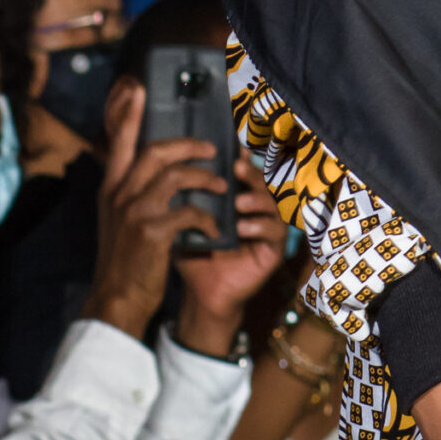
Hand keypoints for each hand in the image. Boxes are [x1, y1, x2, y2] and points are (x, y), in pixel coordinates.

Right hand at [86, 84, 226, 343]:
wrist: (116, 300)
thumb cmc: (124, 260)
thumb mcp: (117, 220)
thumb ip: (129, 192)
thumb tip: (150, 168)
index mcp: (110, 189)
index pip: (118, 142)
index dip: (129, 114)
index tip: (137, 86)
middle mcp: (119, 195)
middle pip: (155, 151)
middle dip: (188, 145)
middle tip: (211, 148)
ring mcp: (134, 213)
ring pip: (175, 176)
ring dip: (204, 178)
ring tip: (221, 185)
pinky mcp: (152, 233)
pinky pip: (188, 213)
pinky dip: (206, 218)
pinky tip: (214, 228)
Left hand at [175, 153, 287, 354]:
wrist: (200, 292)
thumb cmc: (192, 251)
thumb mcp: (183, 219)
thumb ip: (180, 195)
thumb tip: (166, 163)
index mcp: (235, 195)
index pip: (240, 169)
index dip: (237, 156)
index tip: (228, 147)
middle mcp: (254, 206)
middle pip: (260, 180)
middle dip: (250, 172)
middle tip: (236, 167)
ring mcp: (266, 226)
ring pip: (272, 202)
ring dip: (257, 198)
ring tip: (238, 202)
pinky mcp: (273, 249)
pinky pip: (274, 231)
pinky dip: (260, 226)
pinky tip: (242, 228)